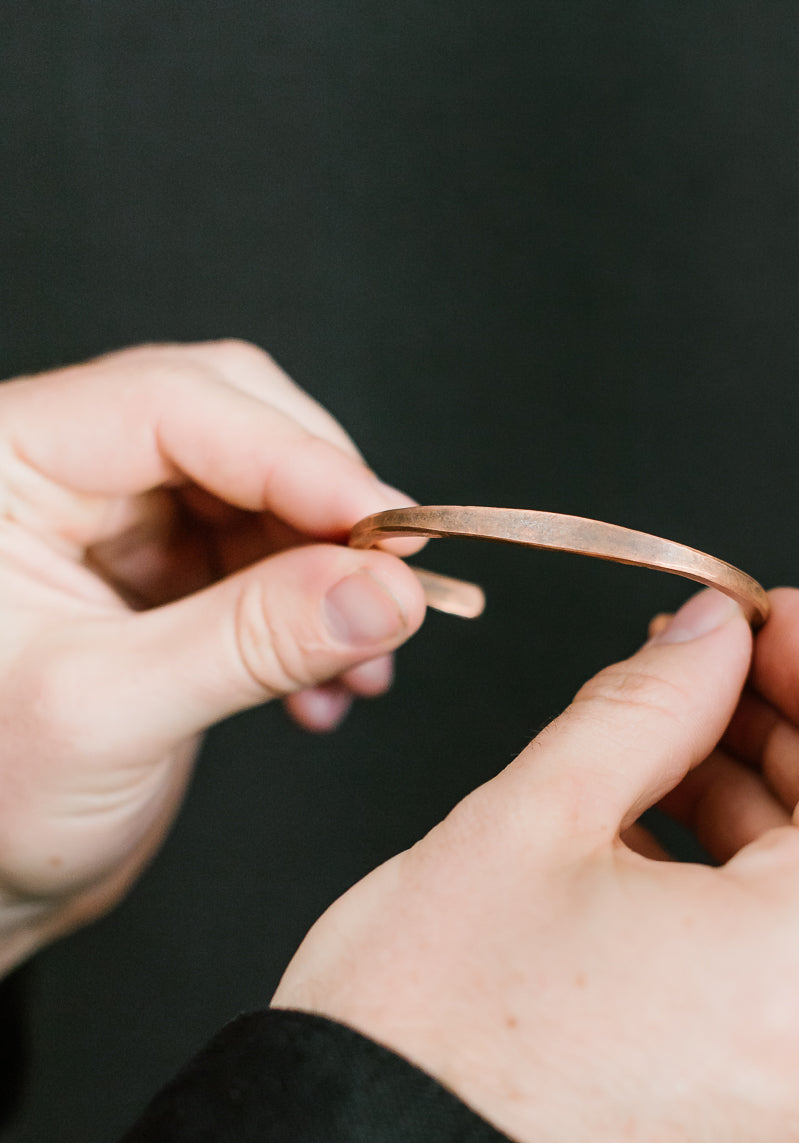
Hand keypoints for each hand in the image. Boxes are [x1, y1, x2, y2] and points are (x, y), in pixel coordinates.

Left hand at [0, 341, 425, 971]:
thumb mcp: (110, 714)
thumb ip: (251, 643)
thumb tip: (385, 590)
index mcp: (3, 465)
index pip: (169, 407)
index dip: (294, 457)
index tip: (387, 527)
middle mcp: (61, 475)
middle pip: (234, 429)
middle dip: (324, 510)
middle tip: (394, 581)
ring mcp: (119, 528)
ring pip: (268, 499)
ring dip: (334, 578)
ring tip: (365, 663)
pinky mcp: (168, 583)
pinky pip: (274, 566)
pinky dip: (318, 623)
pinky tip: (327, 692)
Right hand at [273, 587, 798, 1142]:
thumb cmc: (419, 1041)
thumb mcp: (528, 821)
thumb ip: (647, 703)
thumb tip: (711, 635)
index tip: (775, 616)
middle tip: (714, 666)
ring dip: (776, 812)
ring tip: (671, 747)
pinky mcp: (769, 1138)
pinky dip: (757, 899)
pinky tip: (664, 847)